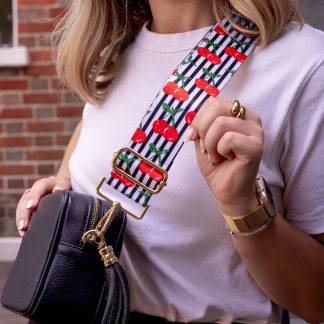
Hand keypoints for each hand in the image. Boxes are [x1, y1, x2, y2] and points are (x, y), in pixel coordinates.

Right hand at [16, 177, 71, 235]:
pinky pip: (23, 214)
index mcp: (49, 182)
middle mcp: (38, 189)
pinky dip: (22, 222)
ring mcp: (33, 198)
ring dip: (21, 218)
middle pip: (27, 198)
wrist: (69, 188)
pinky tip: (24, 232)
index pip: (39, 186)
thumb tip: (58, 190)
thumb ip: (65, 185)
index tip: (31, 206)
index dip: (34, 196)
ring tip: (22, 230)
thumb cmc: (70, 188)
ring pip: (23, 206)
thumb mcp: (70, 185)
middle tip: (24, 225)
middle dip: (24, 212)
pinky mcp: (32, 206)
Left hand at [186, 97, 263, 214]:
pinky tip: (225, 159)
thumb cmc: (216, 164)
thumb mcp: (202, 140)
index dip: (198, 121)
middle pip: (216, 109)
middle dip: (202, 131)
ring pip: (221, 123)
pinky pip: (229, 138)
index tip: (196, 139)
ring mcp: (256, 131)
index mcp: (237, 113)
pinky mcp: (256, 146)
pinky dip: (220, 150)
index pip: (212, 102)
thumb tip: (192, 122)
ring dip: (210, 144)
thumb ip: (200, 125)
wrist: (226, 190)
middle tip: (206, 149)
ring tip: (215, 156)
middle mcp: (250, 117)